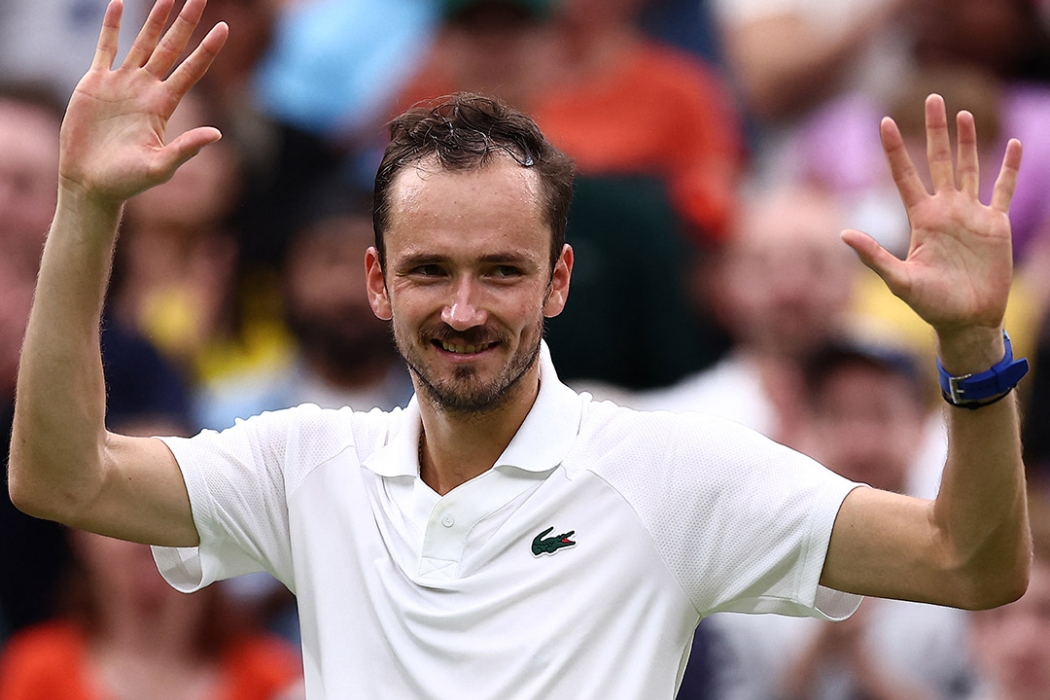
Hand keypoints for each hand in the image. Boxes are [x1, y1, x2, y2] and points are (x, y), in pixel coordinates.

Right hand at [58, 0, 227, 205]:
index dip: (208, 49)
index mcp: (164, 105)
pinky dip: (111, 26)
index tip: (224, 27)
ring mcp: (122, 83)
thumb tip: (217, 135)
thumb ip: (186, 149)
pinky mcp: (96, 83)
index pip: (192, 70)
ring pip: (143, 42)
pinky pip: (105, 48)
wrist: (91, 182)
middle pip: (172, 47)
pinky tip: (118, 4)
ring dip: (155, 19)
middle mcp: (147, 89)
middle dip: (186, 22)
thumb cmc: (127, 181)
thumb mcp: (160, 167)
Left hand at [842, 94, 1021, 368]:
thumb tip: (843, 234)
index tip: (884, 121)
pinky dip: (1010, 167)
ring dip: (968, 141)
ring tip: (963, 113)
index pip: (904, 176)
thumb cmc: (931, 305)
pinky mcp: (997, 224)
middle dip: (935, 130)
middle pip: (938, 161)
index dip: (896, 149)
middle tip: (931, 97)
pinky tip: (1016, 144)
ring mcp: (971, 215)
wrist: (967, 321)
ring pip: (969, 168)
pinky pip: (1005, 189)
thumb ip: (874, 256)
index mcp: (921, 219)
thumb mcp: (900, 280)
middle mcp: (945, 210)